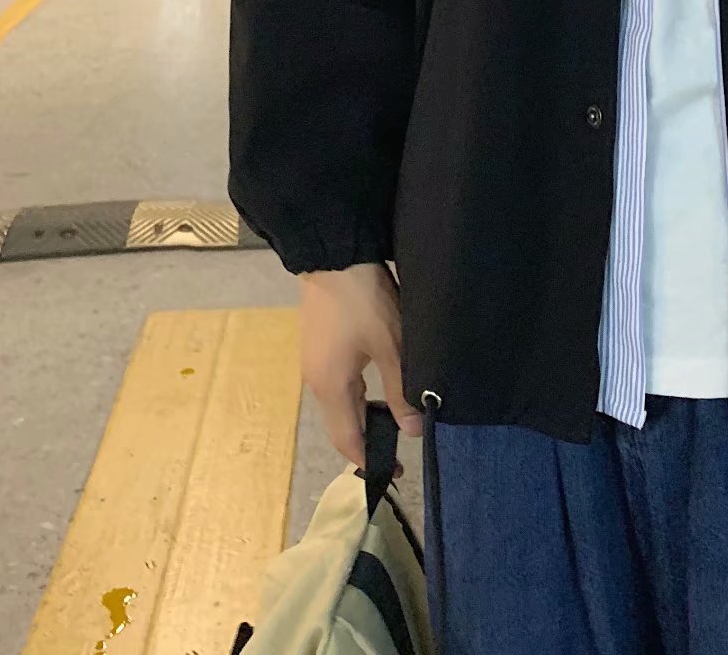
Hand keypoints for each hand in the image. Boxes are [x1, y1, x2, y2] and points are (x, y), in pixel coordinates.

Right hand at [300, 263, 423, 465]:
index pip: (346, 440)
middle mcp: (316, 382)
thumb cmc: (364, 303)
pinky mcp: (319, 345)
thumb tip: (412, 431)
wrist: (334, 256)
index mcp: (331, 389)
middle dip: (368, 439)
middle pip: (342, 423)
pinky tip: (382, 383)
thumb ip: (401, 390)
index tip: (393, 472)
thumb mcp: (391, 346)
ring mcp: (314, 362)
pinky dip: (360, 394)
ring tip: (397, 414)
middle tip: (401, 443)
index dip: (368, 460)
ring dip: (366, 414)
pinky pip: (339, 383)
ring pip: (341, 402)